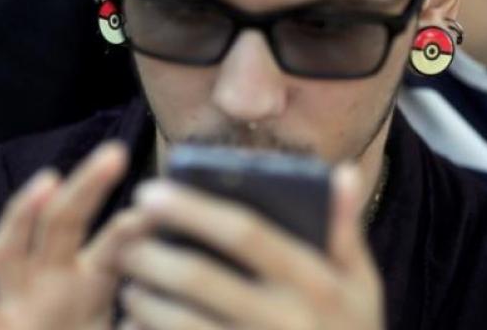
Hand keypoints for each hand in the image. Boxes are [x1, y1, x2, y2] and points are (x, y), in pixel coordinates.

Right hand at [0, 142, 151, 329]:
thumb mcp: (122, 327)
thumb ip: (147, 313)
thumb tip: (181, 274)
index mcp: (91, 280)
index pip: (114, 244)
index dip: (134, 226)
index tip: (159, 209)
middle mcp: (51, 281)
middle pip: (62, 223)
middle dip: (86, 187)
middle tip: (113, 154)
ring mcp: (18, 302)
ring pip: (14, 250)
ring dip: (25, 214)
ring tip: (48, 181)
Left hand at [117, 165, 384, 329]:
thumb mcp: (362, 284)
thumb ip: (346, 230)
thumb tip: (341, 172)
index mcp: (316, 282)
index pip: (244, 232)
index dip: (191, 209)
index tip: (148, 191)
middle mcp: (287, 320)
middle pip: (200, 278)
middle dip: (151, 254)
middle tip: (124, 241)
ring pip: (181, 324)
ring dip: (144, 301)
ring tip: (128, 284)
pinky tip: (137, 327)